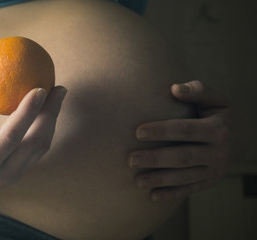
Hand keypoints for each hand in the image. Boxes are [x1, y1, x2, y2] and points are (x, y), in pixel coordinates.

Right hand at [0, 63, 66, 189]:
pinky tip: (48, 107)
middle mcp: (1, 175)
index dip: (27, 112)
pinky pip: (38, 149)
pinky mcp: (18, 172)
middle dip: (50, 114)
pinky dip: (46, 127)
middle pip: (34, 143)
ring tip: (58, 94)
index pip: (10, 136)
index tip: (40, 88)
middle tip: (58, 87)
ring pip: (41, 147)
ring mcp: (12, 176)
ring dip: (52, 119)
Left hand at [128, 81, 230, 200]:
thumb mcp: (213, 99)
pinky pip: (188, 189)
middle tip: (130, 159)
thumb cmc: (213, 113)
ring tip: (137, 181)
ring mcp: (214, 170)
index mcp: (218, 129)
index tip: (137, 132)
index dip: (161, 131)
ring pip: (184, 177)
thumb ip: (197, 90)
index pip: (185, 130)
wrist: (237, 137)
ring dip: (160, 179)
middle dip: (156, 158)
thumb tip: (174, 88)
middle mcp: (218, 152)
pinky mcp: (208, 182)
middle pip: (182, 156)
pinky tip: (152, 196)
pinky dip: (171, 194)